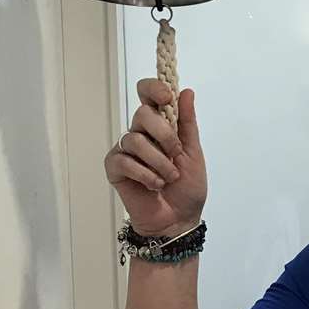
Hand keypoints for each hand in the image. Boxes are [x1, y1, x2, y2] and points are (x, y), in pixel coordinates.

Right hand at [105, 80, 206, 236]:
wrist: (179, 219)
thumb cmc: (187, 188)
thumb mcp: (193, 152)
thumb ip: (187, 123)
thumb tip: (186, 91)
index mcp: (160, 126)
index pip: (147, 95)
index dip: (154, 89)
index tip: (167, 97)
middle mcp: (140, 134)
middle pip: (142, 114)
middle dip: (164, 134)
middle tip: (176, 154)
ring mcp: (125, 150)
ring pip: (135, 139)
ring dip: (158, 161)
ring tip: (169, 178)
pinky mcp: (115, 168)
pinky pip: (124, 160)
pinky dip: (144, 174)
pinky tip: (154, 185)